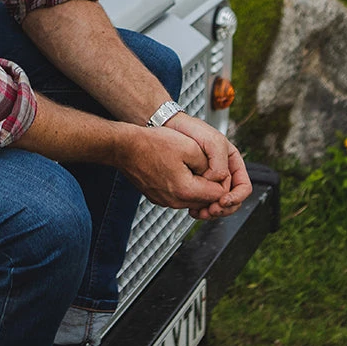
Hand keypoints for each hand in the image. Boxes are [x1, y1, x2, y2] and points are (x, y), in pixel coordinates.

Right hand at [113, 124, 237, 211]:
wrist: (124, 147)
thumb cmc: (153, 144)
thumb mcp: (189, 147)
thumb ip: (208, 164)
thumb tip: (216, 175)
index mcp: (186, 190)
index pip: (218, 194)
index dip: (222, 181)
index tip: (218, 168)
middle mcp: (175, 201)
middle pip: (205, 201)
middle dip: (211, 186)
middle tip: (208, 167)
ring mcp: (164, 201)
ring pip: (191, 199)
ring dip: (196, 186)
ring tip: (192, 166)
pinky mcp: (156, 197)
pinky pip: (177, 196)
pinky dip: (182, 186)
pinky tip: (178, 170)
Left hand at [166, 115, 251, 219]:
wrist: (171, 129)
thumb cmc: (193, 130)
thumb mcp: (213, 142)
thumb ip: (220, 164)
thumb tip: (218, 183)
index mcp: (232, 163)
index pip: (244, 187)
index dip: (236, 197)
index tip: (223, 200)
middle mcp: (224, 173)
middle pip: (233, 200)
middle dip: (224, 209)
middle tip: (211, 210)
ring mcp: (210, 180)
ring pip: (218, 204)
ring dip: (211, 211)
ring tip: (200, 212)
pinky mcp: (197, 185)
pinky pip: (203, 202)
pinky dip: (200, 208)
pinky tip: (193, 208)